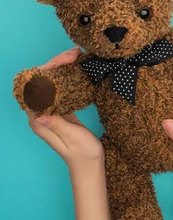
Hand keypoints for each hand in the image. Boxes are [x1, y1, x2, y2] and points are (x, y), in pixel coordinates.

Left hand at [25, 48, 103, 170]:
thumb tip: (38, 110)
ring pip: (50, 83)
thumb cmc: (83, 153)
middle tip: (75, 54)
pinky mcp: (60, 111)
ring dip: (61, 67)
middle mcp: (41, 114)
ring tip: (76, 56)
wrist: (89, 165)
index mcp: (39, 120)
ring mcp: (50, 111)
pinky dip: (67, 76)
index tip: (66, 61)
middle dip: (55, 64)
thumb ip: (56, 123)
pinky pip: (59, 89)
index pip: (35, 88)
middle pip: (41, 82)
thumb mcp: (72, 137)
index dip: (47, 70)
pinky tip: (76, 69)